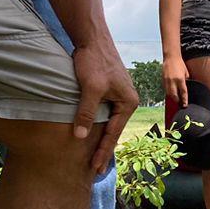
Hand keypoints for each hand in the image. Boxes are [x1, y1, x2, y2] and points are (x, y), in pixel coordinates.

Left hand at [71, 41, 138, 172]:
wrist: (92, 38)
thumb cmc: (94, 61)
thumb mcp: (90, 89)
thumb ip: (86, 113)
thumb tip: (81, 136)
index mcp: (128, 103)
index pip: (113, 133)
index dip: (102, 152)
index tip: (95, 169)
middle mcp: (127, 102)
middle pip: (113, 131)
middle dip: (103, 150)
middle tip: (95, 170)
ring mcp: (118, 96)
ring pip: (108, 123)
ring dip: (99, 138)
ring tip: (93, 157)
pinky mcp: (108, 91)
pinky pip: (103, 114)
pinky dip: (97, 126)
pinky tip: (90, 134)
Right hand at [163, 56, 190, 107]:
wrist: (171, 58)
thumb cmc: (180, 64)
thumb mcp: (186, 73)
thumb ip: (186, 81)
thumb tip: (186, 89)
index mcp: (180, 79)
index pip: (183, 92)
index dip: (184, 100)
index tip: (185, 105)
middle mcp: (173, 81)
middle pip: (174, 95)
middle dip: (177, 100)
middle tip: (180, 103)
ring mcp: (167, 81)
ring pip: (169, 93)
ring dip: (172, 97)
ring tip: (176, 99)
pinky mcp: (163, 80)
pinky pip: (165, 89)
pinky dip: (169, 92)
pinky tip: (171, 93)